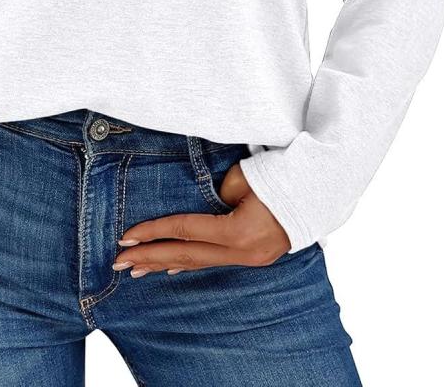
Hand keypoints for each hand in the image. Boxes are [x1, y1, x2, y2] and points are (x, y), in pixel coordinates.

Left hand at [112, 163, 290, 275]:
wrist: (324, 188)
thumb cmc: (283, 174)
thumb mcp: (244, 178)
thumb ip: (218, 194)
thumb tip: (202, 206)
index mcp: (239, 232)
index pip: (185, 232)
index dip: (153, 233)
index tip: (126, 237)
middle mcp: (243, 252)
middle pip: (187, 255)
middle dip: (150, 258)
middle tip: (119, 263)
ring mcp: (251, 258)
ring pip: (199, 262)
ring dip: (165, 264)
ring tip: (137, 270)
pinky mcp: (256, 255)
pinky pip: (215, 261)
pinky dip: (190, 263)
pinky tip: (172, 269)